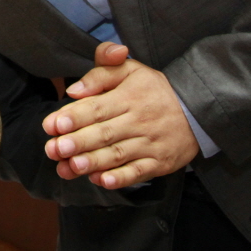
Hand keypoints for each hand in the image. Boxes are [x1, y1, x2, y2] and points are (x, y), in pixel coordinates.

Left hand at [42, 42, 198, 188]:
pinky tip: (102, 181)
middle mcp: (138, 120)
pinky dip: (120, 178)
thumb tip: (74, 90)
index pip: (96, 107)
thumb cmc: (154, 88)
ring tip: (71, 166)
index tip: (52, 125)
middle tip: (55, 149)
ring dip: (93, 162)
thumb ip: (100, 73)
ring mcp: (149, 143)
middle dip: (78, 142)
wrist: (197, 109)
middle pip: (104, 133)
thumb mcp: (130, 70)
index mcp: (128, 96)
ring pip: (118, 154)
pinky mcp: (159, 162)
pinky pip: (138, 172)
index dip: (74, 117)